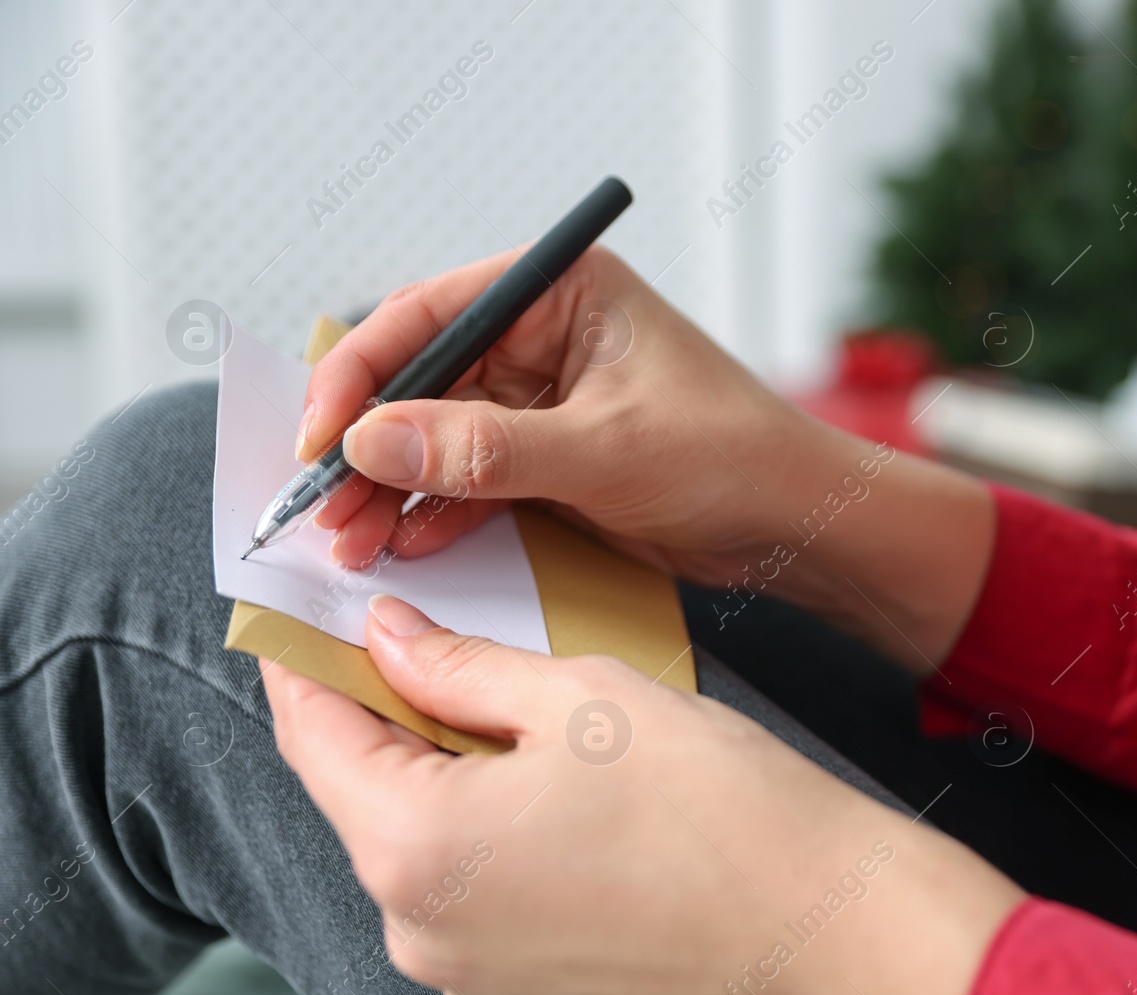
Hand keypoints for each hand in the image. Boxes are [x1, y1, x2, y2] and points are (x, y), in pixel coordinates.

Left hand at [264, 595, 1024, 994]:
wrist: (828, 931)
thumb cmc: (721, 811)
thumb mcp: (582, 698)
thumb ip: (461, 665)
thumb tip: (388, 638)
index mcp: (416, 848)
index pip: (313, 735)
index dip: (306, 661)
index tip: (309, 614)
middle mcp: (421, 930)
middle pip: (361, 793)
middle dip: (385, 711)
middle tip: (430, 637)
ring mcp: (469, 974)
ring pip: (417, 843)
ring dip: (441, 773)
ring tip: (517, 712)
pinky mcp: (520, 990)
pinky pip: (467, 892)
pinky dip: (482, 832)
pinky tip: (553, 788)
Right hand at [299, 246, 994, 669]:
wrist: (798, 525)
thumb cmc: (733, 456)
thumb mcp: (605, 449)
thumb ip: (485, 448)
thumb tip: (370, 440)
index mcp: (562, 292)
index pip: (429, 312)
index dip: (361, 371)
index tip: (320, 435)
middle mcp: (544, 337)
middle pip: (420, 378)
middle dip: (367, 443)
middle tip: (321, 505)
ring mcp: (543, 401)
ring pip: (435, 436)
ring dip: (389, 486)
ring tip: (349, 541)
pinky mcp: (548, 459)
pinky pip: (468, 478)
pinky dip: (434, 511)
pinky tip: (403, 543)